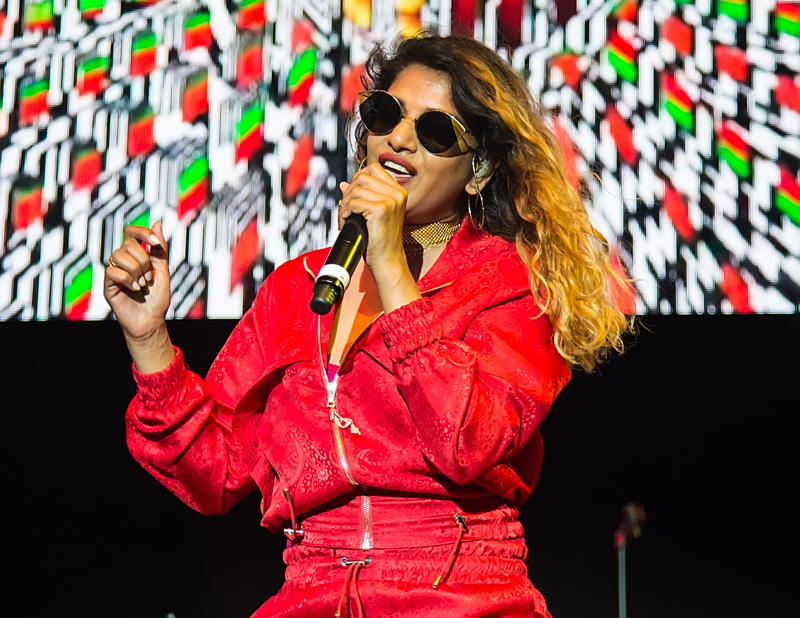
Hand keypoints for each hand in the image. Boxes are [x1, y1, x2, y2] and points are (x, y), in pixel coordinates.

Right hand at [103, 222, 170, 343]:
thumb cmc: (157, 298)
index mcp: (137, 255)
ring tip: (143, 284)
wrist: (151, 322)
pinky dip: (127, 279)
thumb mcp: (163, 271)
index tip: (156, 243)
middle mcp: (123, 261)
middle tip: (149, 277)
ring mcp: (114, 272)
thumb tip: (158, 222)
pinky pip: (112, 271)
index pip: (132, 232)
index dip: (143, 232)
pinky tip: (135, 289)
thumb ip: (160, 249)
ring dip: (136, 270)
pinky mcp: (107, 285)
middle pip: (128, 243)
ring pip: (118, 255)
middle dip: (143, 260)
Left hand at [338, 162, 406, 271]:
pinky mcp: (380, 209)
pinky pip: (353, 203)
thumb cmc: (381, 239)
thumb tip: (344, 184)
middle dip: (349, 190)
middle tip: (346, 206)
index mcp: (398, 191)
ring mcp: (390, 200)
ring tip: (345, 216)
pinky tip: (345, 222)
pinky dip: (343, 213)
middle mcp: (397, 193)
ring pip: (355, 189)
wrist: (388, 259)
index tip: (352, 194)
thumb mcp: (373, 213)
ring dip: (345, 203)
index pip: (374, 168)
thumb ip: (363, 196)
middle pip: (362, 176)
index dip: (358, 178)